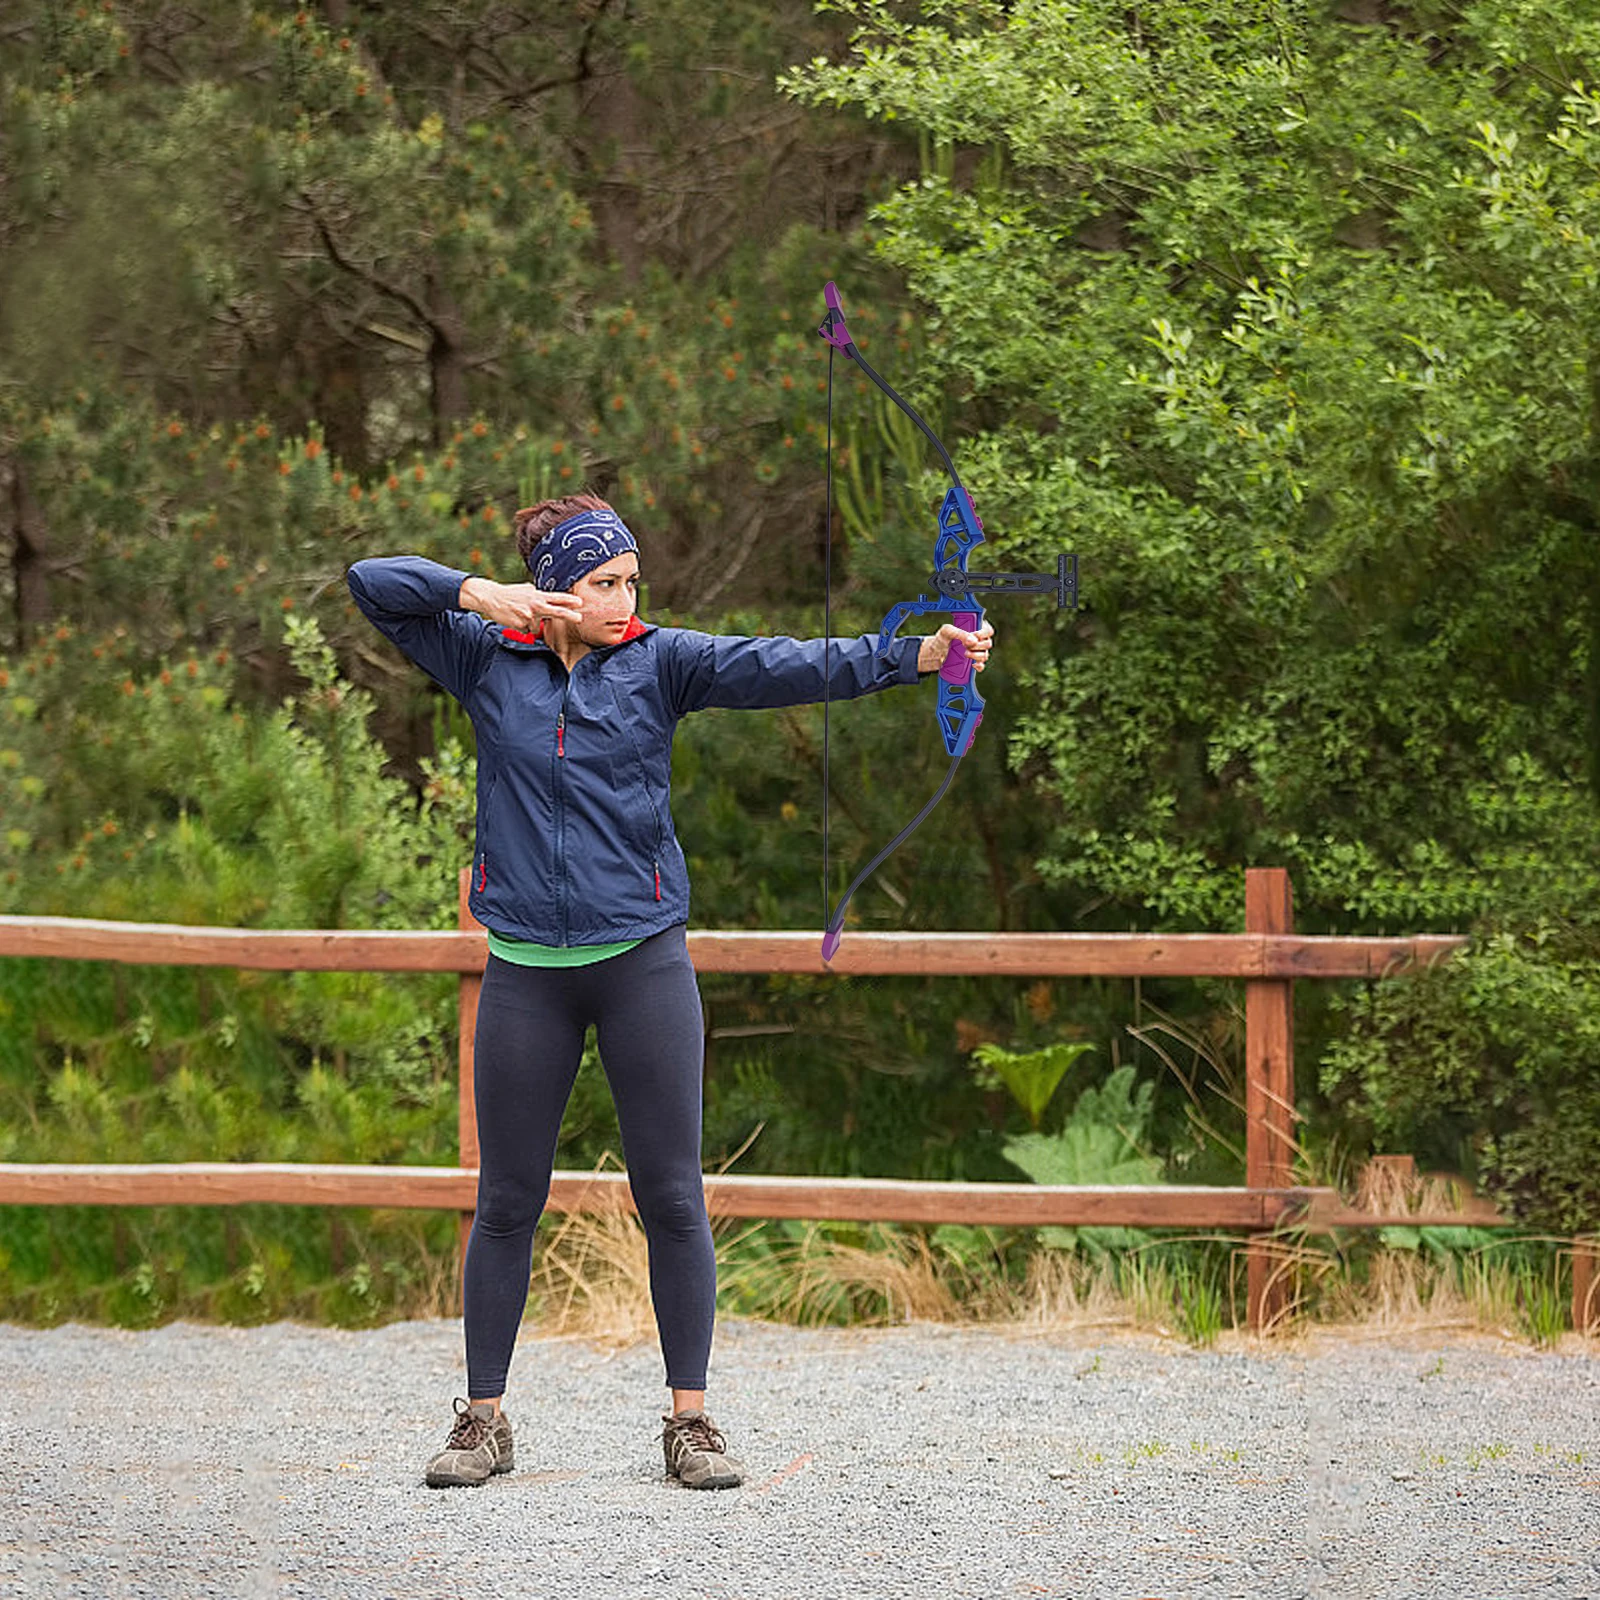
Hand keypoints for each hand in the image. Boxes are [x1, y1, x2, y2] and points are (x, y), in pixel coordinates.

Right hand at [459, 577, 583, 629]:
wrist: (491, 598)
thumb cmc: (511, 594)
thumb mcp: (527, 590)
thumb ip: (540, 595)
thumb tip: (551, 599)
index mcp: (537, 595)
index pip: (556, 597)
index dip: (569, 600)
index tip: (579, 603)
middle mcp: (534, 605)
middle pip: (555, 611)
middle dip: (568, 615)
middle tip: (580, 618)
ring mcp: (528, 616)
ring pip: (537, 627)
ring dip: (531, 623)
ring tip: (520, 614)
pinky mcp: (520, 625)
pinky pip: (527, 631)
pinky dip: (522, 627)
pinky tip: (515, 619)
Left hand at [917, 619, 993, 675]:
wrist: (934, 653)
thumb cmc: (942, 638)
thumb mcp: (947, 631)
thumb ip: (959, 633)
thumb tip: (973, 641)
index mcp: (974, 629)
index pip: (988, 630)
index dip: (983, 633)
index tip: (974, 635)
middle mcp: (978, 641)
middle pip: (988, 643)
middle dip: (978, 645)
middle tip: (966, 645)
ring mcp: (976, 652)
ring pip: (985, 655)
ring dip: (977, 655)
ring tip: (965, 654)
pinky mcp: (973, 663)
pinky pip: (981, 666)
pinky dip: (978, 666)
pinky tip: (972, 665)